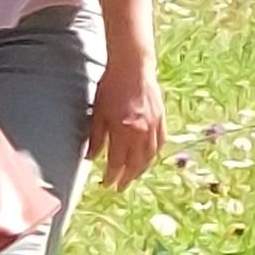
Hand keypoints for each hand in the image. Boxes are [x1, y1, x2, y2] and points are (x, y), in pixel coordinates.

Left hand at [87, 54, 164, 194]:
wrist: (133, 67)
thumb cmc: (111, 87)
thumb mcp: (98, 113)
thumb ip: (96, 138)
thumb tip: (92, 157)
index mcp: (124, 131)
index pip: (118, 161)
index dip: (112, 175)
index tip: (107, 183)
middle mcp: (142, 132)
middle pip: (136, 163)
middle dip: (128, 177)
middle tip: (120, 187)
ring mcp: (154, 126)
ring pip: (150, 155)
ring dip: (142, 169)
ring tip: (134, 176)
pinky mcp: (161, 119)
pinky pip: (160, 143)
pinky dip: (154, 154)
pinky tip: (149, 158)